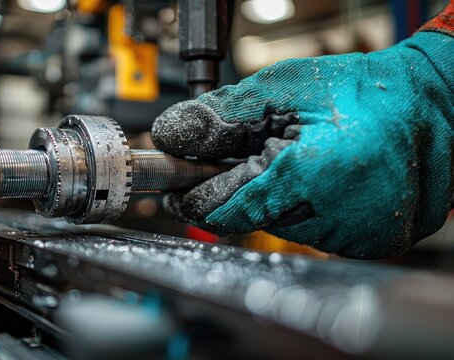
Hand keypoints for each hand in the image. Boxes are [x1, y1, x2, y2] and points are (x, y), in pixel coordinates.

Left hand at [152, 30, 452, 258]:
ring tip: (298, 161)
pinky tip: (321, 181)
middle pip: (252, 220)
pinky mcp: (372, 244)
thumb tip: (173, 134)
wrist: (433, 107)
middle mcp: (334, 218)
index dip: (195, 199)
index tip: (178, 190)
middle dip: (239, 192)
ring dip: (276, 200)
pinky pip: (315, 232)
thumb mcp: (283, 87)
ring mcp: (356, 237)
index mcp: (309, 177)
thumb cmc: (363, 92)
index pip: (226, 210)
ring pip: (282, 227)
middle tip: (246, 159)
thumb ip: (222, 115)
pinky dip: (306, 209)